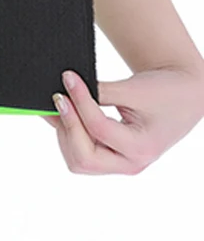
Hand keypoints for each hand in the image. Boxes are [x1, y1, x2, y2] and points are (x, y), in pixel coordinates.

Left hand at [41, 66, 203, 174]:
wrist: (183, 96)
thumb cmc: (164, 92)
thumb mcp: (134, 89)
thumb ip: (101, 92)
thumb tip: (65, 88)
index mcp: (141, 148)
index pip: (98, 129)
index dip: (79, 102)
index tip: (68, 77)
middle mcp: (130, 162)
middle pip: (84, 157)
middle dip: (68, 124)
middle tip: (58, 95)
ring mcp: (120, 162)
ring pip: (79, 160)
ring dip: (65, 131)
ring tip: (62, 101)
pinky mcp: (111, 156)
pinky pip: (81, 152)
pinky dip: (68, 133)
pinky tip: (64, 110)